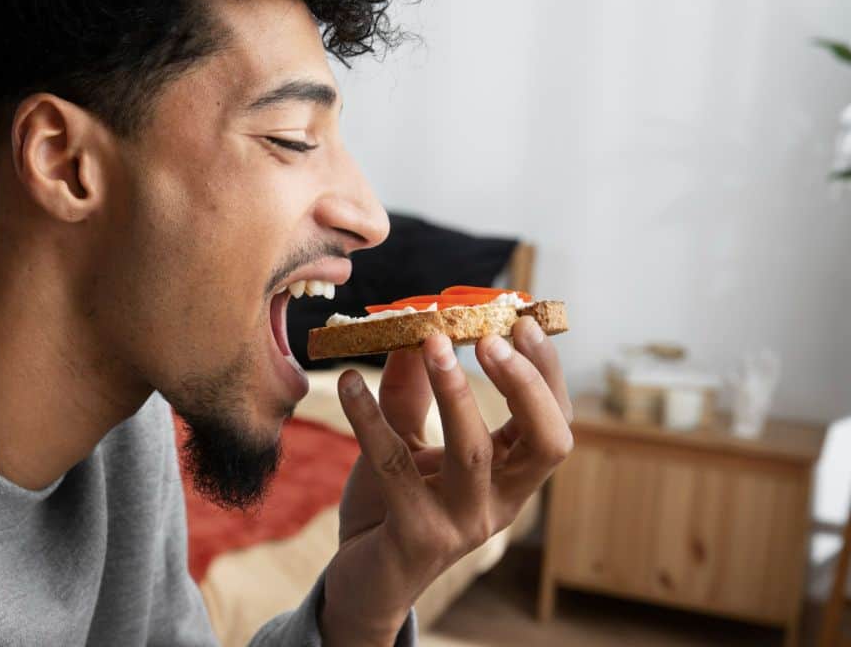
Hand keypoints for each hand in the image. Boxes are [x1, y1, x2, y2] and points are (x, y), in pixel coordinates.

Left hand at [319, 317, 572, 645]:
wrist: (364, 580)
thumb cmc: (393, 507)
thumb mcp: (407, 442)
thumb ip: (411, 393)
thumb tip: (412, 330)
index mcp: (511, 477)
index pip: (554, 421)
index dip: (545, 372)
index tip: (522, 321)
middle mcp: (500, 503)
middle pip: (546, 442)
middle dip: (524, 384)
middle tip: (489, 337)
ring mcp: (463, 524)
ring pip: (474, 453)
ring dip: (455, 392)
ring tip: (431, 342)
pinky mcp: (417, 535)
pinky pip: (395, 467)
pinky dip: (369, 418)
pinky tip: (347, 383)